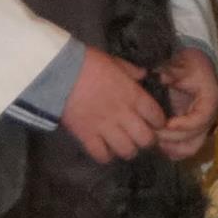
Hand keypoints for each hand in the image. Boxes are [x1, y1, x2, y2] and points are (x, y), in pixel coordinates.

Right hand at [59, 46, 166, 164]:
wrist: (58, 71)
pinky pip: (102, 155)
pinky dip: (105, 155)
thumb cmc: (88, 63)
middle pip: (146, 139)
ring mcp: (105, 127)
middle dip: (147, 140)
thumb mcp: (115, 62)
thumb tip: (143, 75)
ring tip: (124, 144)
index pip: (157, 117)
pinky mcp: (86, 136)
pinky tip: (105, 148)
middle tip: (141, 136)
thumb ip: (131, 71)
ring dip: (128, 149)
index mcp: (133, 95)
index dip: (159, 122)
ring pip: (127, 151)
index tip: (155, 122)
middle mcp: (123, 114)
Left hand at [153, 47, 217, 162]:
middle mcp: (210, 116)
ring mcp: (203, 126)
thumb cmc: (188, 65)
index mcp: (210, 99)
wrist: (194, 67)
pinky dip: (173, 151)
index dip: (184, 125)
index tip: (167, 124)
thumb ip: (170, 72)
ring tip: (153, 140)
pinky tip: (158, 145)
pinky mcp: (194, 132)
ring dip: (172, 147)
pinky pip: (186, 149)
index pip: (201, 118)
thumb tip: (160, 77)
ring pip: (191, 147)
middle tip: (151, 131)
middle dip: (172, 137)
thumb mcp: (181, 64)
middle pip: (195, 137)